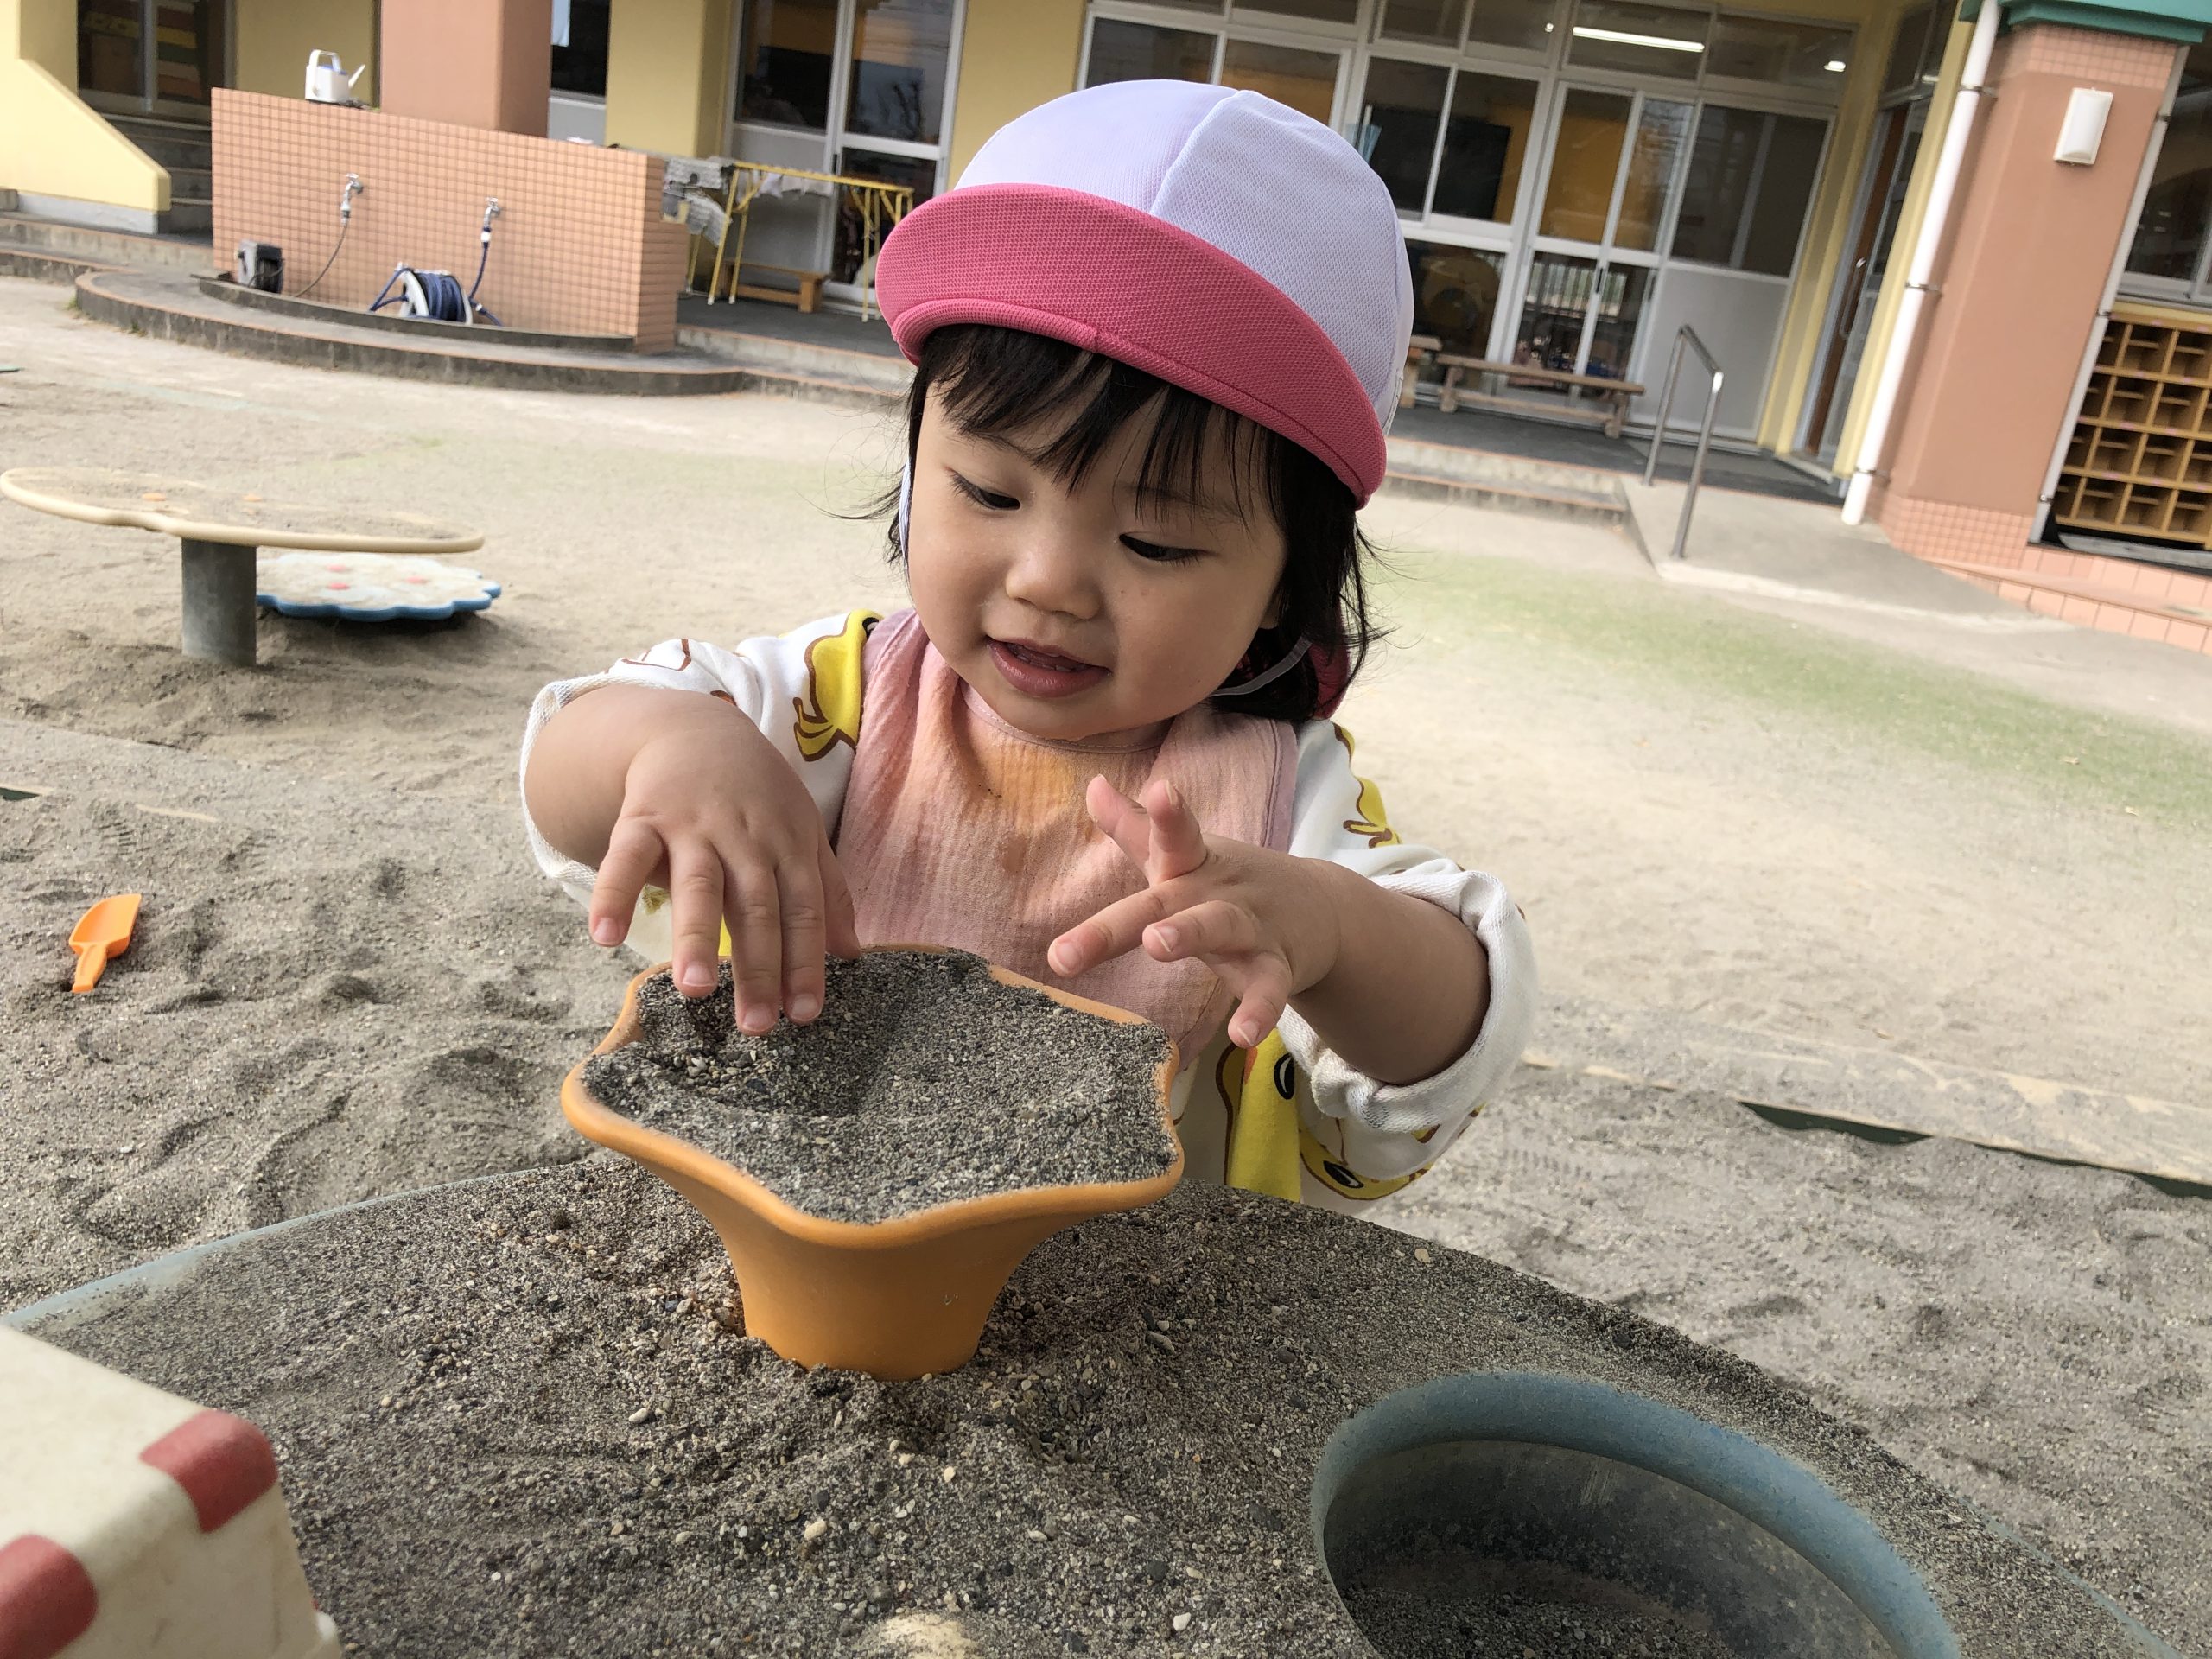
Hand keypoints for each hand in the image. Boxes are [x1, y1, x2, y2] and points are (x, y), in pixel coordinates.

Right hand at [587, 699, 859, 1031]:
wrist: (696, 727)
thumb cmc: (756, 796)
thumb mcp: (802, 831)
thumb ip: (827, 891)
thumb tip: (853, 954)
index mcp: (788, 845)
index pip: (803, 912)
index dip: (806, 962)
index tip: (804, 1014)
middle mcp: (745, 837)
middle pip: (756, 907)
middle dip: (759, 966)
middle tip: (756, 1025)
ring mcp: (692, 826)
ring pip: (698, 885)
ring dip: (695, 937)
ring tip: (693, 991)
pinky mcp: (642, 816)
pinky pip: (626, 858)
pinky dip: (614, 894)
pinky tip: (603, 938)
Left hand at [1047, 776, 1341, 1048]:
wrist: (1323, 910)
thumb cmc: (1229, 883)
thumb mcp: (1186, 855)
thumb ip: (1134, 827)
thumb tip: (1093, 783)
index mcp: (1191, 864)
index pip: (1175, 835)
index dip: (1165, 814)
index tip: (1160, 789)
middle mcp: (1217, 891)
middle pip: (1169, 900)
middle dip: (1127, 917)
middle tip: (1092, 930)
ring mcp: (1250, 927)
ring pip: (1219, 930)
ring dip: (1189, 934)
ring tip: (1158, 944)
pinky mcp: (1276, 967)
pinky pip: (1266, 989)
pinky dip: (1258, 1011)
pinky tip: (1242, 1038)